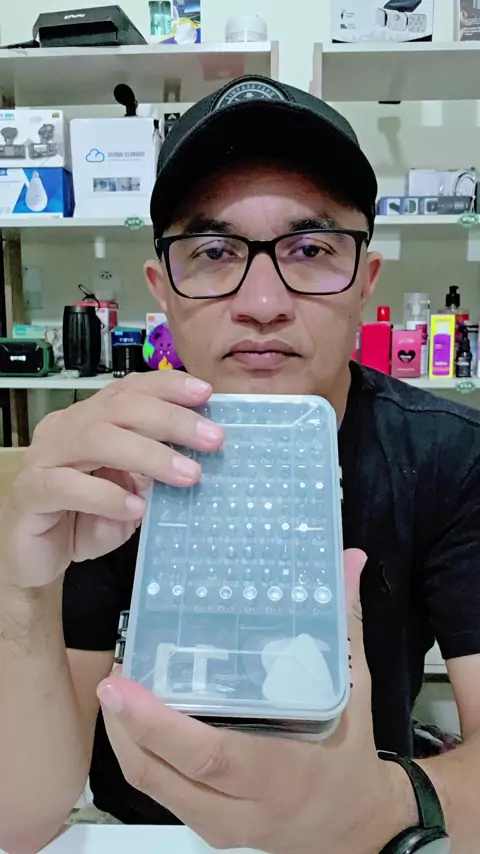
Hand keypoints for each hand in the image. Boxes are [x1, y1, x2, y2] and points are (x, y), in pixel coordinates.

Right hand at [0, 372, 223, 588]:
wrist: (39, 558)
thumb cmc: (88, 518)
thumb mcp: (132, 490)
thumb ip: (156, 470)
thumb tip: (202, 455)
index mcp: (90, 418)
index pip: (129, 389)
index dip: (167, 386)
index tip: (205, 393)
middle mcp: (65, 428)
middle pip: (119, 407)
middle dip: (171, 419)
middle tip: (213, 438)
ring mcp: (43, 457)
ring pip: (96, 439)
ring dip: (149, 454)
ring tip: (188, 475)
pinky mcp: (30, 492)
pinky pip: (67, 485)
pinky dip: (106, 495)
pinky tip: (136, 509)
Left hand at [99, 550, 412, 853]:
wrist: (352, 826)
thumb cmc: (350, 756)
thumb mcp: (353, 690)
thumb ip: (344, 625)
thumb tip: (351, 559)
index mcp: (281, 773)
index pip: (209, 756)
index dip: (157, 723)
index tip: (122, 684)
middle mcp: (243, 808)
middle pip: (161, 773)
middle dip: (125, 724)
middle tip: (114, 674)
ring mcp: (220, 825)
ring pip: (151, 785)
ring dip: (124, 737)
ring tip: (118, 687)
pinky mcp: (205, 826)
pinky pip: (159, 791)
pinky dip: (138, 752)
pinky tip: (135, 716)